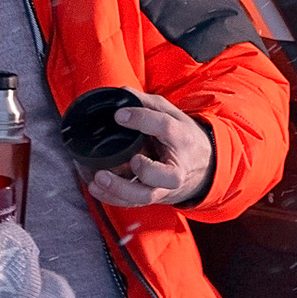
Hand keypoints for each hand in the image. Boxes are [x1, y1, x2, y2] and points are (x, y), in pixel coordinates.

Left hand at [86, 93, 216, 210]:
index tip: (120, 115)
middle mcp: (175, 168)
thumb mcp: (173, 115)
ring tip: (99, 178)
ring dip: (120, 190)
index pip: (165, 128)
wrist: (201, 168)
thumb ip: (148, 104)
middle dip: (146, 171)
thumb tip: (121, 94)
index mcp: (182, 139)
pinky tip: (95, 187)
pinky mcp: (150, 197)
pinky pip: (131, 203)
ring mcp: (162, 187)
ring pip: (144, 196)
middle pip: (163, 176)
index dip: (142, 120)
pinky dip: (111, 198)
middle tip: (130, 160)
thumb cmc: (182, 139)